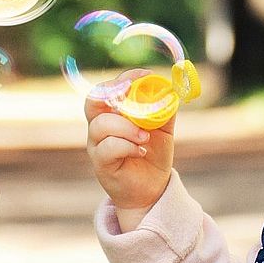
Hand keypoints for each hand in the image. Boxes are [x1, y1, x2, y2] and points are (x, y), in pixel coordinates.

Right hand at [84, 69, 174, 229]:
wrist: (152, 187)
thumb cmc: (153, 153)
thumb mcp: (163, 127)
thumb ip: (165, 108)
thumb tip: (170, 88)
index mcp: (113, 112)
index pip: (108, 88)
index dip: (124, 78)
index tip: (145, 75)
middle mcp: (100, 126)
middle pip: (93, 101)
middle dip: (112, 93)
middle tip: (131, 93)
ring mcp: (97, 145)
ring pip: (101, 125)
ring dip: (126, 127)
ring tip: (145, 136)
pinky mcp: (101, 164)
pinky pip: (107, 148)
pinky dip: (127, 146)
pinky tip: (141, 150)